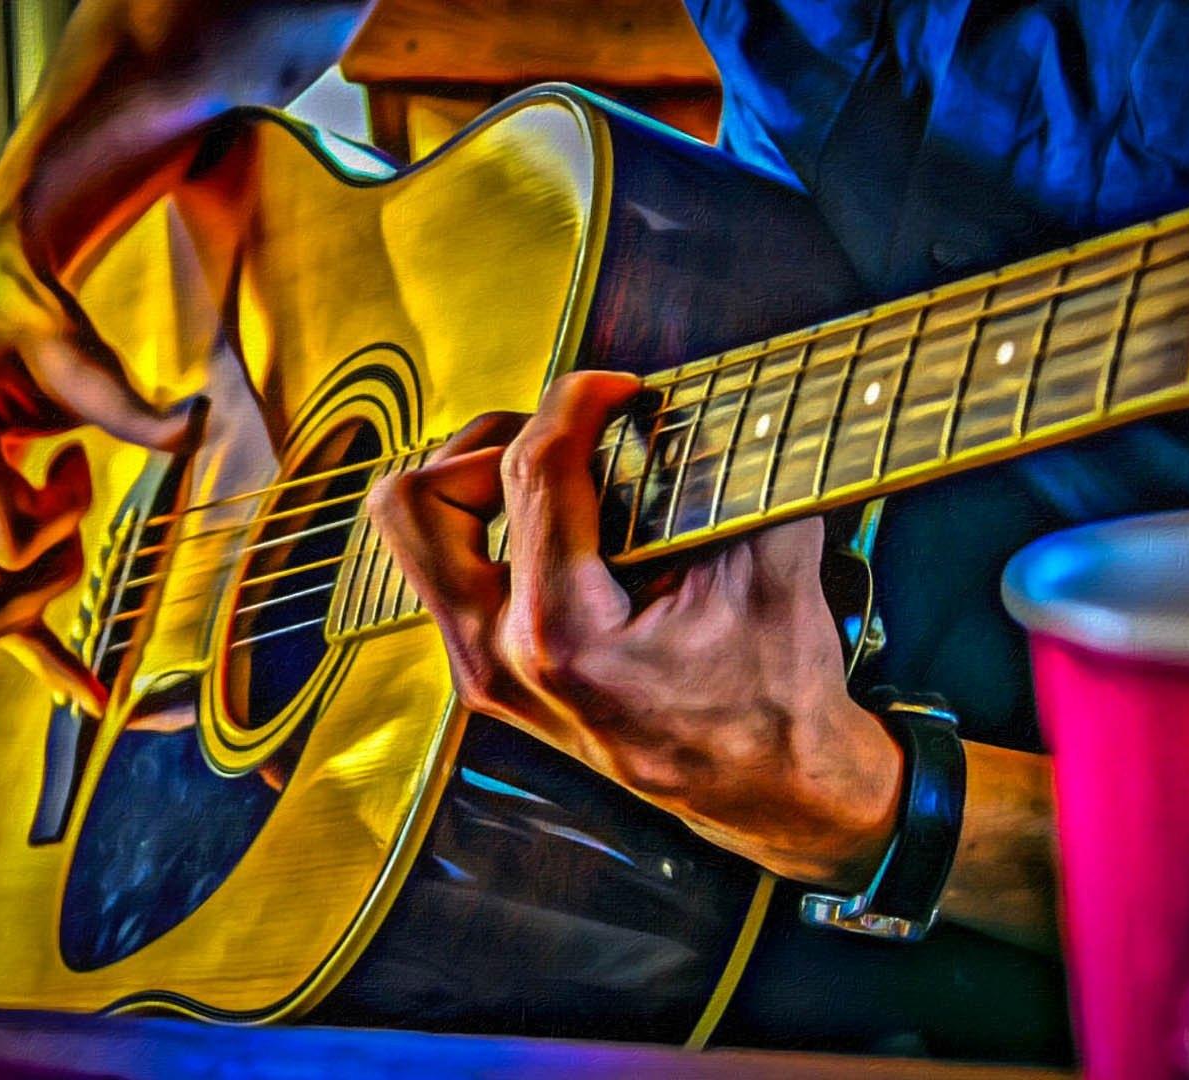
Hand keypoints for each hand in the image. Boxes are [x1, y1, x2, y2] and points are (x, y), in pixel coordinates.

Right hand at [0, 212, 192, 712]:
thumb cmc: (24, 327)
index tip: (76, 456)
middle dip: (51, 568)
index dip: (64, 514)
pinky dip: (33, 662)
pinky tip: (92, 696)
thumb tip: (195, 425)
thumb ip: (129, 404)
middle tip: (68, 501)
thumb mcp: (77, 355)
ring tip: (54, 530)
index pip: (6, 545)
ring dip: (30, 598)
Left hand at [369, 371, 903, 889]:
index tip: (620, 387)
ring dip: (472, 482)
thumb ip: (735, 476)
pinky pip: (449, 572)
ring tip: (555, 472)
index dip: (575, 401)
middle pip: (418, 503)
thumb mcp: (770, 573)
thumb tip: (711, 399)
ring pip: (416, 536)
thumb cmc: (771, 694)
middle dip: (483, 444)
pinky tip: (562, 524)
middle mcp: (499, 657)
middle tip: (561, 438)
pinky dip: (490, 527)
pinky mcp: (486, 674)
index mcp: (564, 635)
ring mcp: (483, 671)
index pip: (532, 473)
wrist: (761, 791)